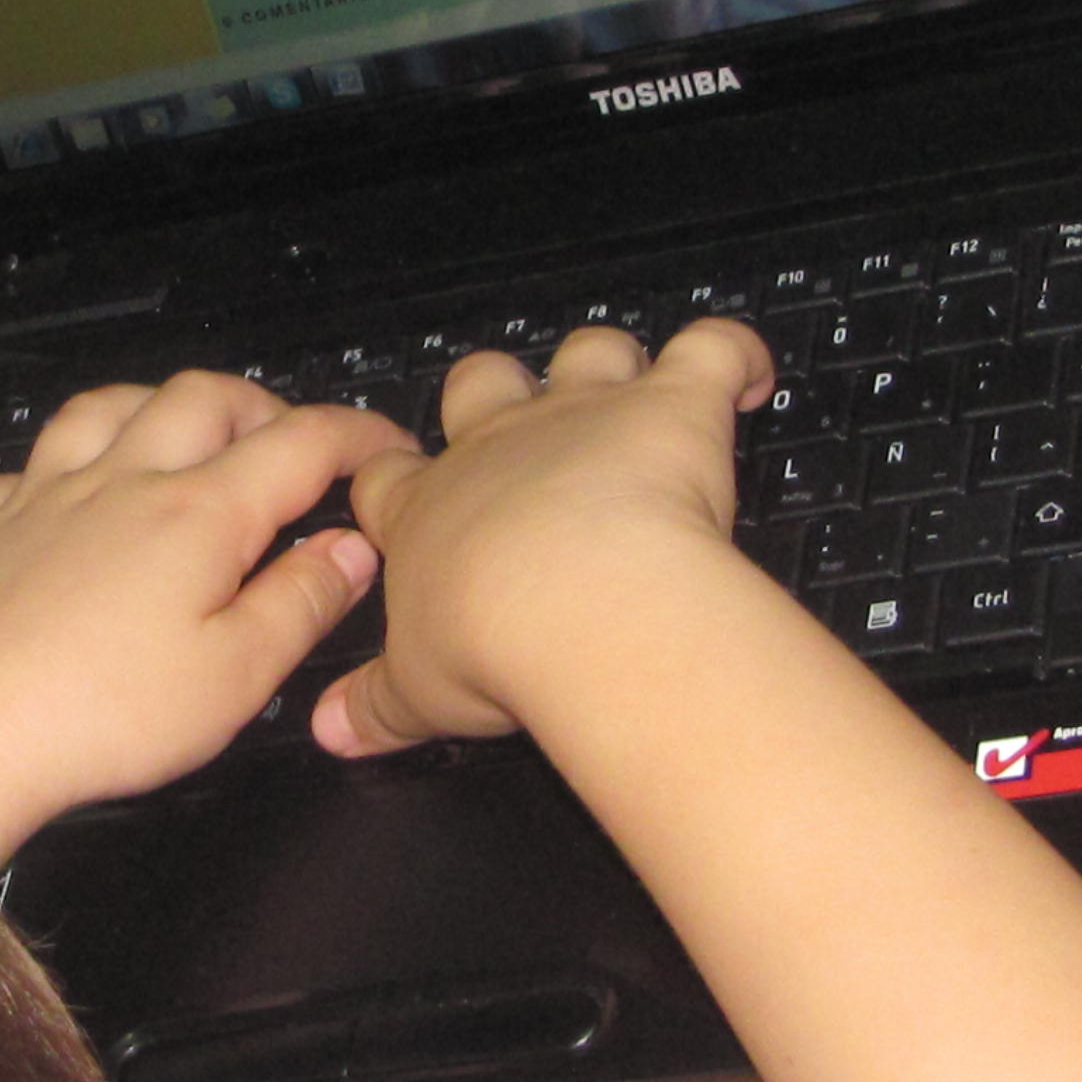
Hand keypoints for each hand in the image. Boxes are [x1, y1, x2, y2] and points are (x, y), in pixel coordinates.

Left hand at [0, 373, 410, 875]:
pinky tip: (71, 493)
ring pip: (107, 406)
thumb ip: (302, 601)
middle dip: (262, 405)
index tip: (387, 447)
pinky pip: (26, 464)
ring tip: (186, 437)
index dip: (356, 434)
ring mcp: (42, 496)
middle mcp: (120, 483)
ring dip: (161, 406)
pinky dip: (64, 463)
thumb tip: (351, 548)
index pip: (299, 441)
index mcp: (196, 515)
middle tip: (289, 444)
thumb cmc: (101, 719)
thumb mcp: (236, 678)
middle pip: (203, 397)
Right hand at [315, 319, 771, 757]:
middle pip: (479, 386)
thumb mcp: (416, 694)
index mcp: (431, 511)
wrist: (576, 605)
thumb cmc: (491, 646)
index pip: (392, 477)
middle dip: (488, 394)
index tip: (400, 496)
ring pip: (587, 353)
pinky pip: (712, 349)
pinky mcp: (671, 404)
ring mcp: (588, 415)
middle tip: (508, 429)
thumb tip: (332, 732)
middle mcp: (504, 447)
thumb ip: (375, 706)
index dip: (393, 481)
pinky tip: (749, 376)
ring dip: (605, 365)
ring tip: (625, 395)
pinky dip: (737, 354)